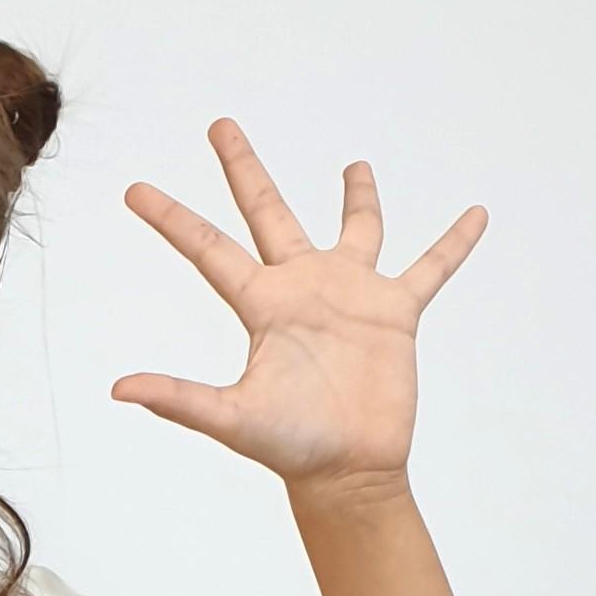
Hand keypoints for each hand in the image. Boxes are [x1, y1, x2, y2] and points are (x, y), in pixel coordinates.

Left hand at [114, 123, 483, 498]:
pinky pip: (430, 268)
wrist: (349, 470)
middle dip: (244, 168)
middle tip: (220, 124)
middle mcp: (302, 288)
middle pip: (268, 211)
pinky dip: (453, 244)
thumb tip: (120, 389)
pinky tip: (476, 215)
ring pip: (356, 229)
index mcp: (262, 304)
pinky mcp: (396, 313)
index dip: (171, 218)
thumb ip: (179, 399)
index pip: (208, 249)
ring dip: (358, 198)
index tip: (133, 190)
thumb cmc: (291, 447)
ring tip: (356, 165)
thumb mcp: (232, 419)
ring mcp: (351, 296)